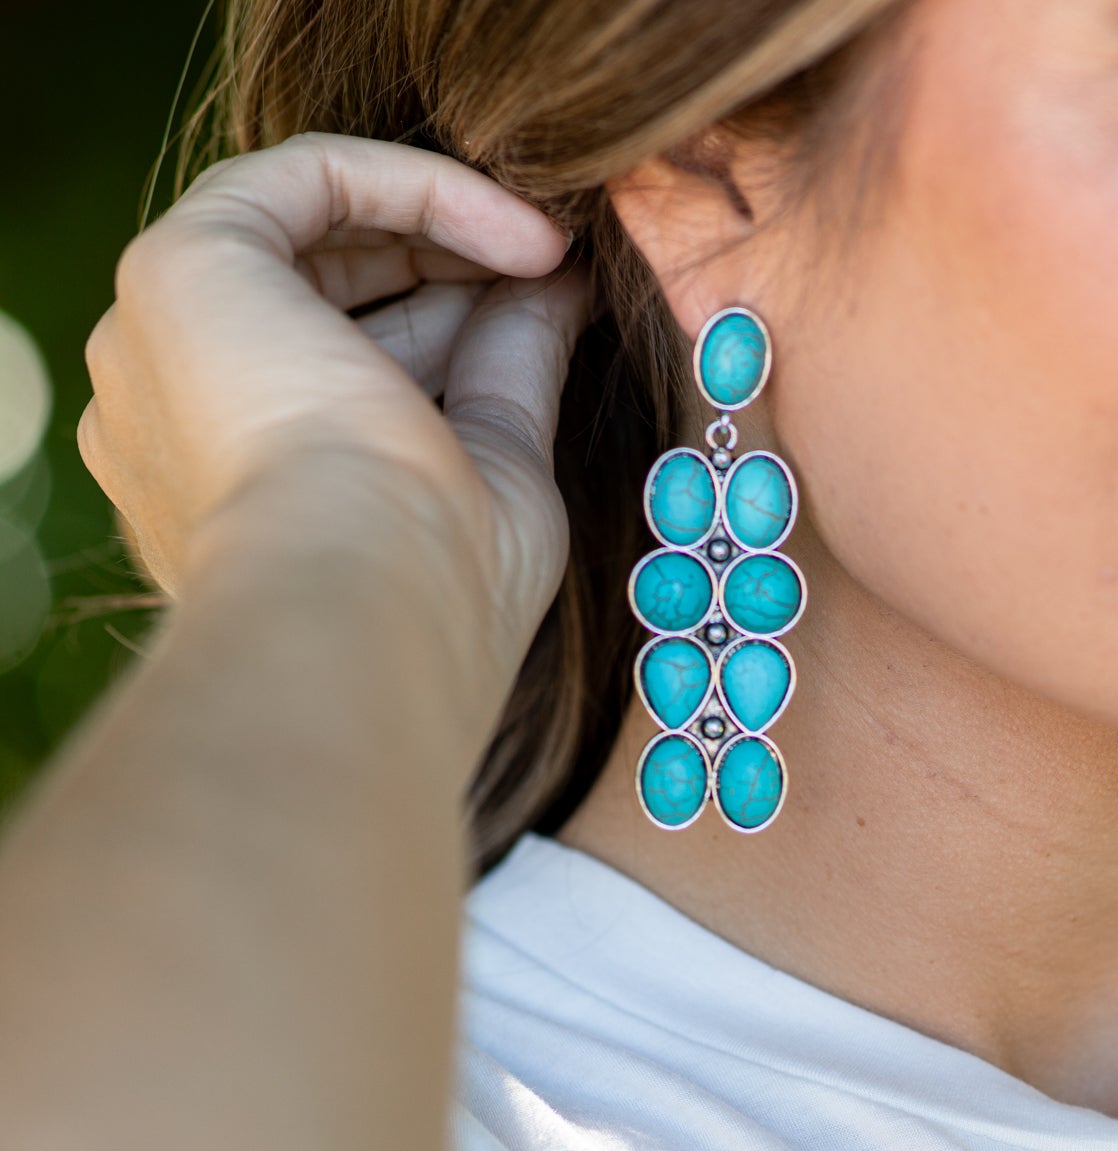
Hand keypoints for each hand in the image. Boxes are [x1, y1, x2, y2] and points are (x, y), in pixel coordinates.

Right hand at [79, 134, 584, 674]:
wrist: (364, 611)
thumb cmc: (433, 594)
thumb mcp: (494, 471)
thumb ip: (509, 368)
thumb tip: (563, 286)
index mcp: (236, 491)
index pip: (339, 369)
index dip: (451, 325)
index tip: (554, 313)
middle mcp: (178, 419)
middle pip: (319, 297)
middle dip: (447, 272)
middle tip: (554, 273)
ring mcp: (161, 345)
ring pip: (304, 233)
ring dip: (440, 225)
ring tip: (548, 253)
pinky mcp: (177, 270)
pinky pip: (302, 180)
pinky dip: (417, 186)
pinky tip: (519, 236)